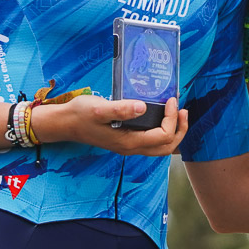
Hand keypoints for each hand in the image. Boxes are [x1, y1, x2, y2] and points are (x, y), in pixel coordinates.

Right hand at [39, 95, 189, 155]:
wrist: (65, 123)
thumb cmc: (81, 114)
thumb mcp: (99, 108)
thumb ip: (120, 109)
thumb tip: (142, 107)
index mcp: (129, 142)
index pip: (162, 136)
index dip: (172, 119)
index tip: (171, 100)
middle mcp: (131, 148)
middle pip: (167, 147)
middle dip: (180, 129)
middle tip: (183, 109)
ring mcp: (129, 146)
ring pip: (161, 148)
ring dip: (174, 132)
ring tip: (178, 113)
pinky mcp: (126, 141)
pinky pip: (152, 143)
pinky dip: (164, 132)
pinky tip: (161, 117)